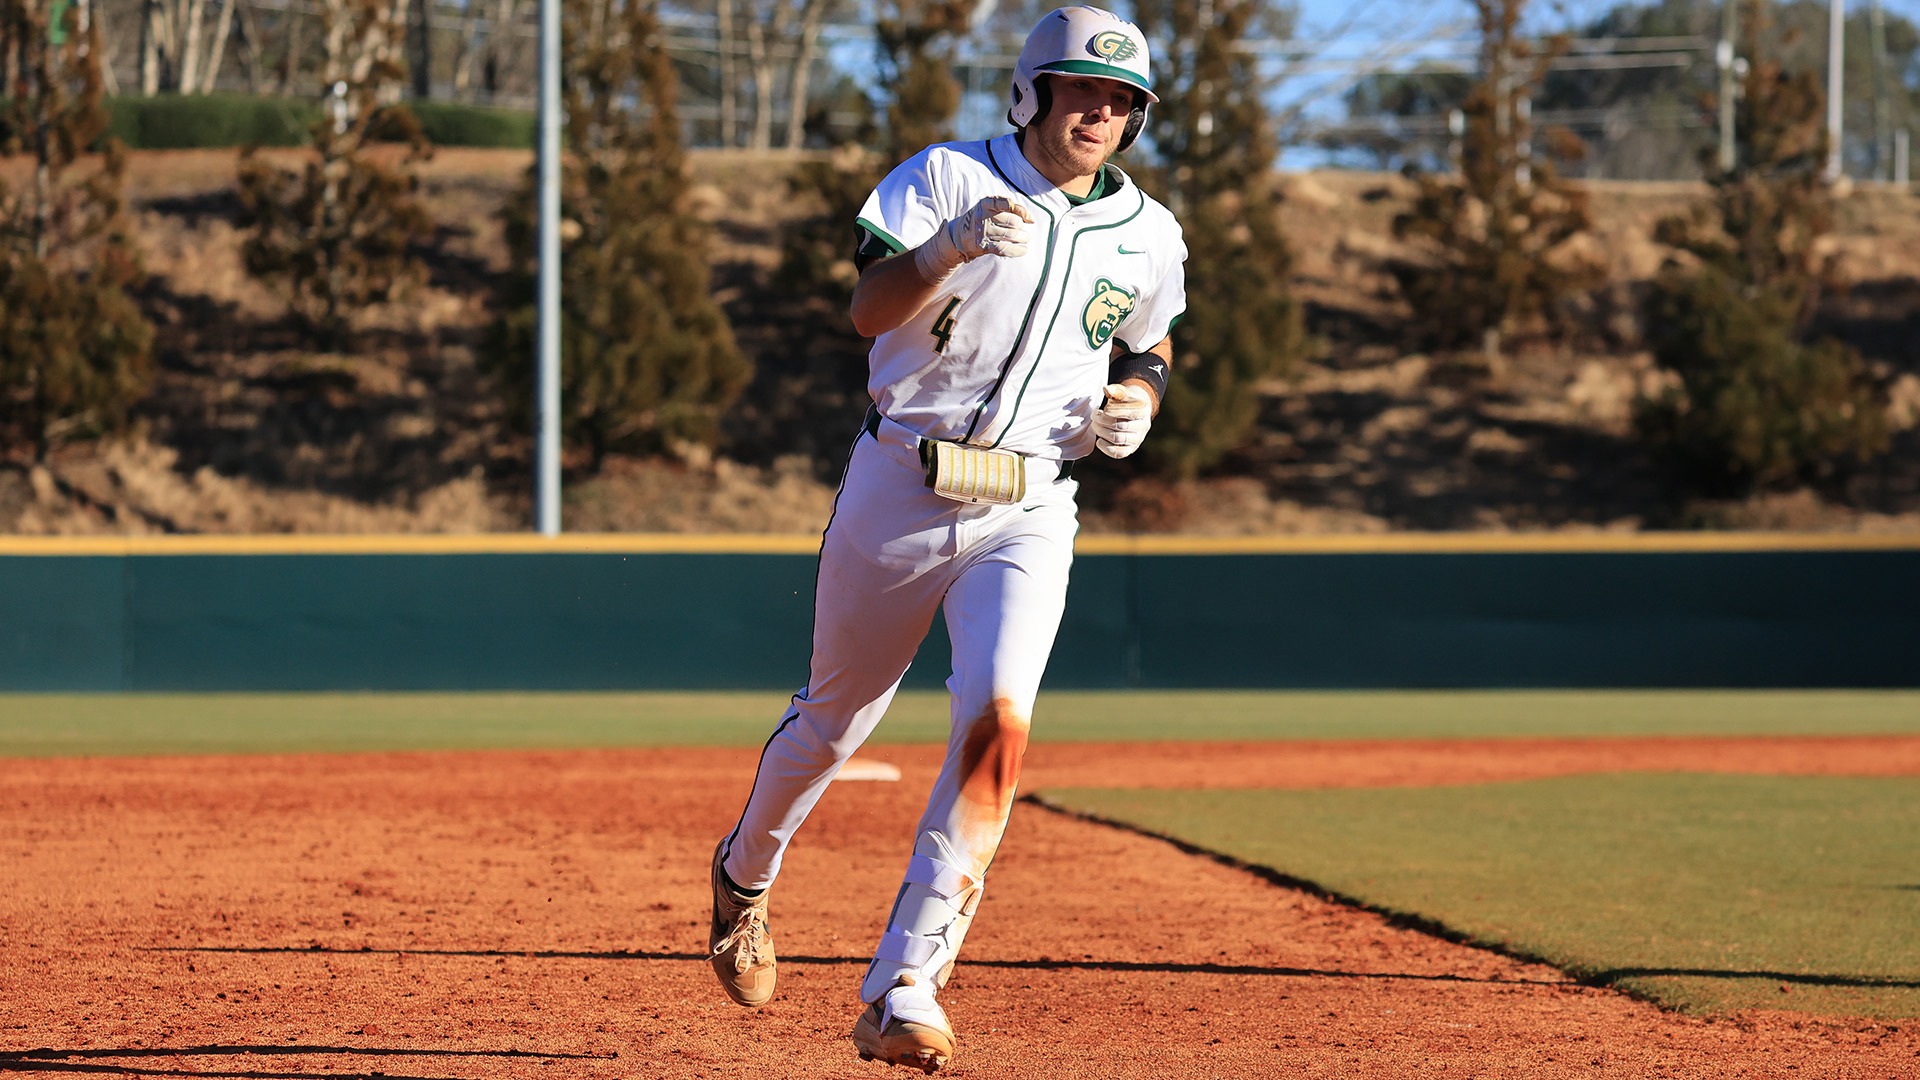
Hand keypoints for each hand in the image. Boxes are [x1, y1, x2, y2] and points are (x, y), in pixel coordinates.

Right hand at [914, 196, 1032, 283]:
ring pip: (1010, 235)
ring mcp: (982, 231)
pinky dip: (1016, 250)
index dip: (1020, 210)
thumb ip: (1011, 208)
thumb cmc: (982, 219)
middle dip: (1021, 227)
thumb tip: (1030, 219)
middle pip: (1012, 222)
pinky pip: (1002, 248)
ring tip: (1025, 239)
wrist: (959, 235)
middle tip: (1023, 231)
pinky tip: (1023, 250)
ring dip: (1022, 238)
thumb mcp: (991, 208)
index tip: (1028, 218)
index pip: (1005, 203)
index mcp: (986, 204)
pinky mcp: (982, 245)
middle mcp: (983, 216)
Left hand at [1092, 382, 1152, 458]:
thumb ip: (1115, 390)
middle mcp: (1143, 426)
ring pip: (1118, 439)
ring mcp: (1137, 439)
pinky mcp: (1130, 449)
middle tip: (1094, 416)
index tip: (1101, 409)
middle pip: (1121, 426)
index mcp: (1143, 410)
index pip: (1129, 412)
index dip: (1112, 411)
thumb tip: (1106, 389)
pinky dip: (1106, 448)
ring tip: (1095, 425)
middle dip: (1103, 421)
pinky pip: (1119, 453)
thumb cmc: (1126, 401)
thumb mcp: (1122, 393)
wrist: (1136, 412)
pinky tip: (1099, 440)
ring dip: (1101, 432)